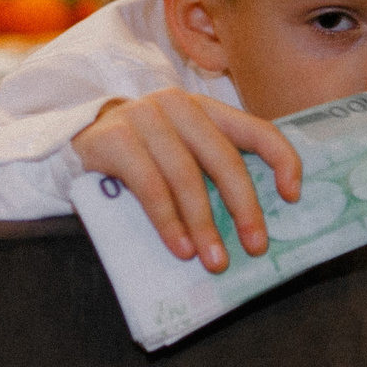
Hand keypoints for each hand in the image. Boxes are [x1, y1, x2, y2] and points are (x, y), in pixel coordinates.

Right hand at [70, 91, 302, 271]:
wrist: (73, 137)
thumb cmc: (140, 154)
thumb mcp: (180, 150)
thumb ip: (210, 167)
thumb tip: (252, 222)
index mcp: (205, 108)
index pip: (256, 128)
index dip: (282, 160)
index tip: (293, 196)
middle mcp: (178, 106)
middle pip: (223, 158)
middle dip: (244, 207)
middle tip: (256, 247)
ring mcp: (144, 117)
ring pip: (186, 177)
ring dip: (203, 225)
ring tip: (214, 261)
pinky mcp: (115, 138)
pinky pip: (150, 186)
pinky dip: (168, 222)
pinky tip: (179, 248)